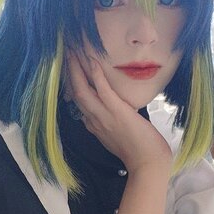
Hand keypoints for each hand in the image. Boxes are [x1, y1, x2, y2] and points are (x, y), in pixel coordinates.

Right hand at [65, 51, 171, 175]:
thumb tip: (106, 112)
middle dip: (68, 72)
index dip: (71, 83)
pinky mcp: (117, 111)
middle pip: (75, 92)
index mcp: (93, 125)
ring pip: (82, 89)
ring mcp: (104, 115)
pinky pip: (102, 90)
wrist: (148, 163)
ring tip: (72, 51)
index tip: (69, 69)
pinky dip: (96, 75)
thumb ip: (107, 124)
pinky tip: (92, 61)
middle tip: (65, 52)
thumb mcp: (116, 137)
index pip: (78, 101)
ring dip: (76, 69)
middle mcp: (93, 119)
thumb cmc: (138, 150)